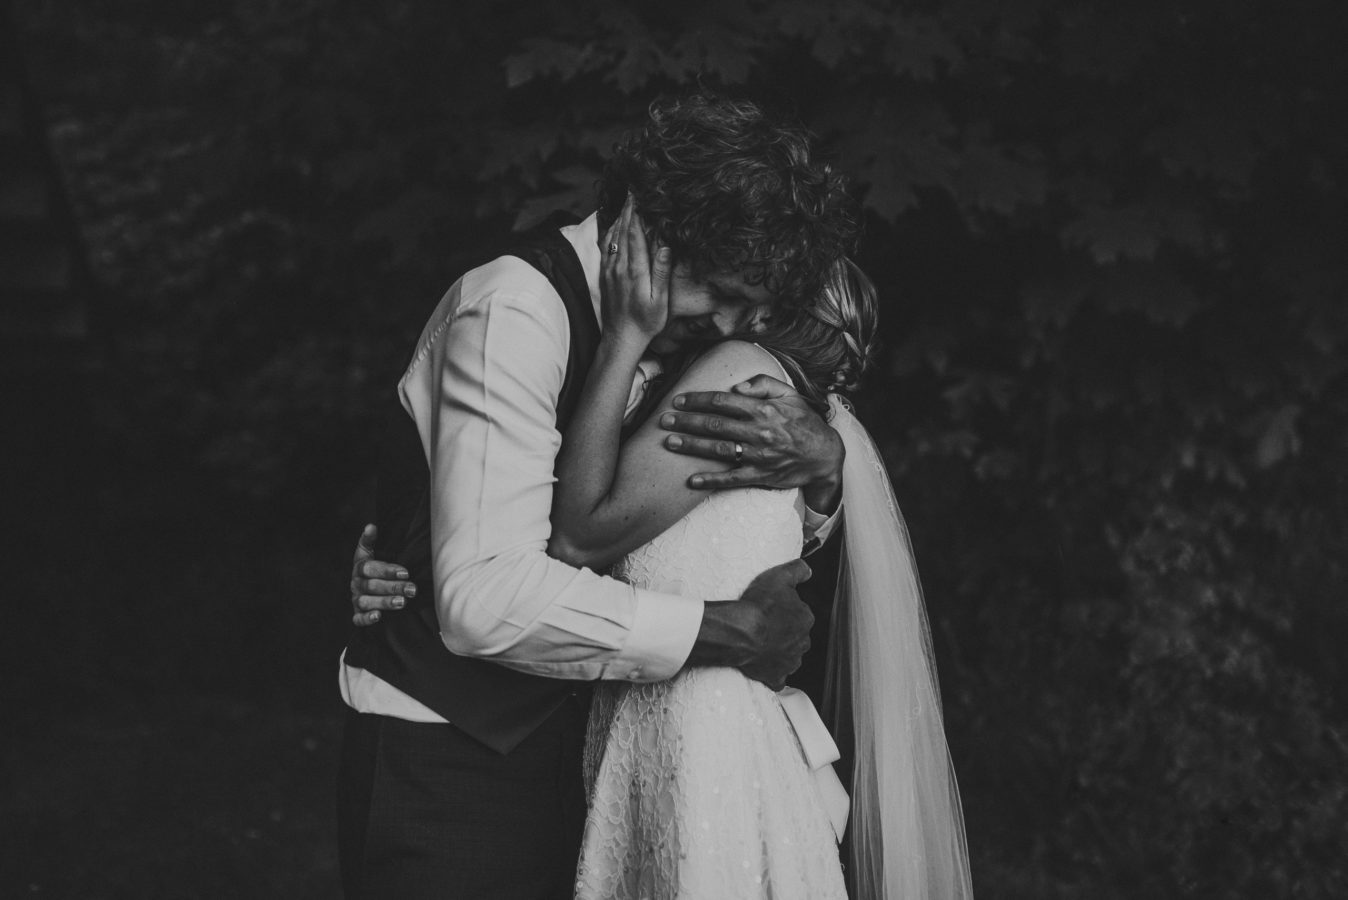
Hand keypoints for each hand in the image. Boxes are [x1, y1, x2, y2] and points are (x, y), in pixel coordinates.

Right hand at [349, 524, 415, 625]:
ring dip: (384, 602)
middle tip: (412, 589)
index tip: (406, 572)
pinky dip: (366, 618)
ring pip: (366, 602)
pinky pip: (358, 618)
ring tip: (402, 602)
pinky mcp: (357, 614)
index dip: (387, 570)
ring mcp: (357, 599)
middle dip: (393, 587)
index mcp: (360, 567)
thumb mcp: (369, 551)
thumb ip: (369, 540)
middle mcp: (356, 584)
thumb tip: (371, 526)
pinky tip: (378, 617)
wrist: (369, 584)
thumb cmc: (374, 566)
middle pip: (372, 586)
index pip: (370, 568)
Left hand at [600, 194, 671, 342]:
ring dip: (619, 217)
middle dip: (628, 209)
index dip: (636, 213)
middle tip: (632, 190)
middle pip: (622, 230)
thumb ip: (661, 272)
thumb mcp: (660, 300)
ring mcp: (609, 270)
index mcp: (634, 271)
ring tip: (625, 202)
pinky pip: (606, 247)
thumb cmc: (645, 322)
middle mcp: (619, 267)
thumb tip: (665, 246)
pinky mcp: (605, 275)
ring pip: (612, 236)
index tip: (639, 195)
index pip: (634, 234)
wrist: (621, 338)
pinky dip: (610, 231)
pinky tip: (613, 225)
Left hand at [659, 375, 844, 507]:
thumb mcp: (790, 394)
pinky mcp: (760, 476)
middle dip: (686, 422)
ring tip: (670, 443)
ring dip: (691, 446)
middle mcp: (758, 432)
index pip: (723, 401)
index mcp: (763, 409)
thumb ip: (763, 383)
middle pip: (715, 424)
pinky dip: (711, 481)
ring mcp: (758, 456)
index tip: (679, 400)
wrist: (825, 455)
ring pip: (718, 450)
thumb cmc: (804, 422)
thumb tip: (737, 385)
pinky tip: (691, 481)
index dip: (698, 400)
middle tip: (664, 420)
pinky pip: (731, 479)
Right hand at [689, 559, 813, 690]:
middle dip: (785, 632)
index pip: (801, 613)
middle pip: (796, 636)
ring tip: (760, 643)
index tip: (772, 608)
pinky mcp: (776, 677)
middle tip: (765, 625)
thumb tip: (807, 569)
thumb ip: (797, 570)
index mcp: (805, 619)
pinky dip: (772, 673)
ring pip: (790, 657)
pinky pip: (777, 678)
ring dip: (780, 652)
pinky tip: (761, 665)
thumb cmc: (758, 605)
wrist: (739, 633)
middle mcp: (802, 642)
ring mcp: (790, 662)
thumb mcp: (778, 576)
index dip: (786, 610)